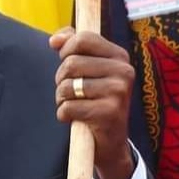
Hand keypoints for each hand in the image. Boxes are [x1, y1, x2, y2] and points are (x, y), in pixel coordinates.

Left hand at [50, 28, 134, 178]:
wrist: (111, 140)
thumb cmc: (95, 98)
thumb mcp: (88, 68)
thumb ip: (72, 45)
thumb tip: (55, 40)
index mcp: (119, 56)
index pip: (83, 38)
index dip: (66, 49)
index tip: (65, 59)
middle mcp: (124, 71)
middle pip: (71, 63)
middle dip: (61, 78)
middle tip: (71, 91)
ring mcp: (118, 92)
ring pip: (68, 86)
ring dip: (62, 98)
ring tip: (74, 104)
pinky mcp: (109, 113)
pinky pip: (68, 107)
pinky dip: (64, 114)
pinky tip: (76, 118)